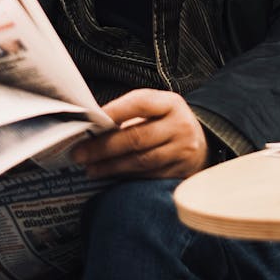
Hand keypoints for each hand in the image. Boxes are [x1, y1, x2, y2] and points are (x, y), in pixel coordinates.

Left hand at [71, 89, 208, 178]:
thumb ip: (129, 112)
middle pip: (137, 138)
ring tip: (89, 168)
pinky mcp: (180, 172)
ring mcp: (182, 151)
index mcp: (170, 103)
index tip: (89, 121)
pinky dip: (125, 176)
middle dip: (104, 147)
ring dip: (111, 166)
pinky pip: (148, 176)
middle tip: (79, 153)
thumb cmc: (165, 121)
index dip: (113, 112)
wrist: (199, 141)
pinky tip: (109, 175)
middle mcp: (180, 126)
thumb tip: (92, 126)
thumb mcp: (155, 107)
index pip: (140, 104)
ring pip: (141, 161)